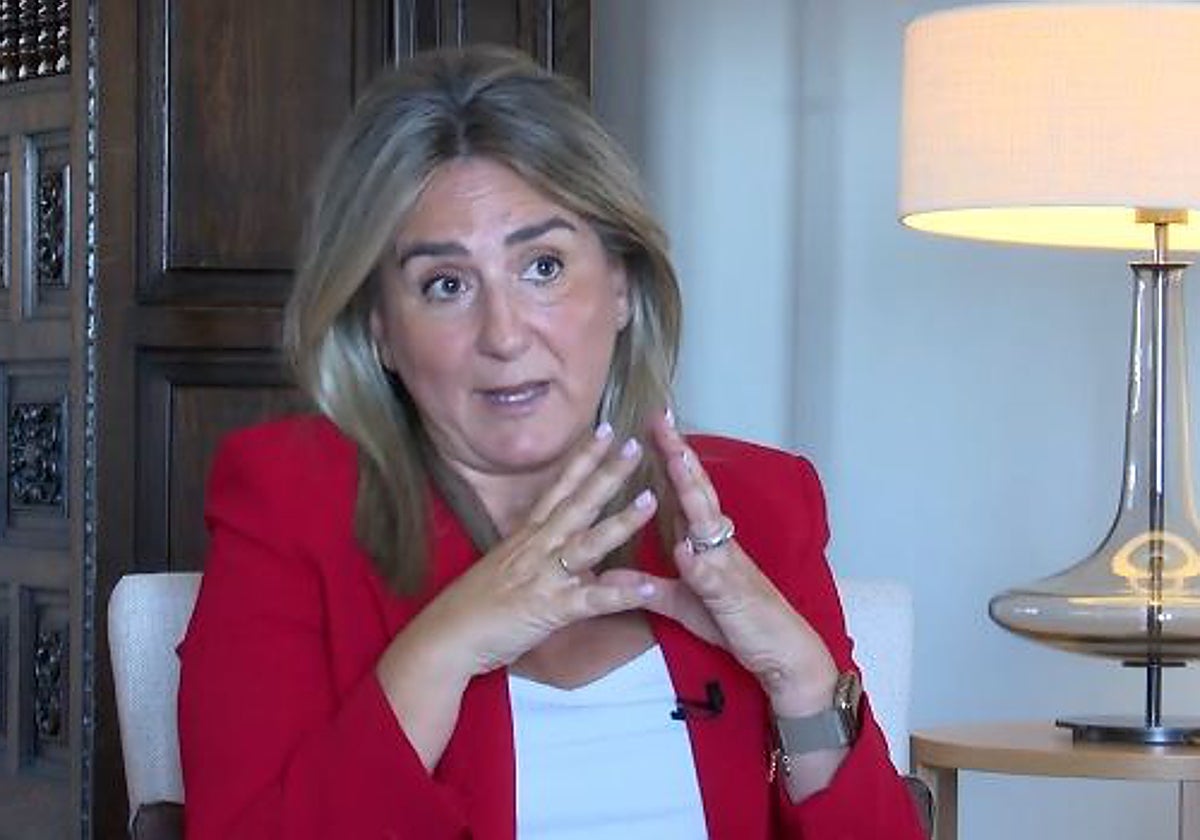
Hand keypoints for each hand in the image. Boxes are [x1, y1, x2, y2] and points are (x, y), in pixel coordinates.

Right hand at [392, 423, 658, 684]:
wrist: (446, 637)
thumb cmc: (474, 605)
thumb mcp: (507, 567)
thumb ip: (539, 554)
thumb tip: (563, 547)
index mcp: (528, 535)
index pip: (559, 487)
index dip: (583, 458)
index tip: (605, 431)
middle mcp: (537, 547)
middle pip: (577, 503)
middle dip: (608, 473)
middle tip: (636, 445)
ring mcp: (544, 576)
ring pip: (588, 543)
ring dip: (621, 521)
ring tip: (651, 500)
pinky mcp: (550, 609)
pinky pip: (592, 600)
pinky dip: (620, 594)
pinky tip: (647, 587)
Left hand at [603, 411, 837, 716]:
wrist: (782, 654)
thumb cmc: (736, 624)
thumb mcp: (684, 604)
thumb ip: (651, 586)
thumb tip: (615, 573)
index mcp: (707, 543)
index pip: (685, 492)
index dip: (670, 459)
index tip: (653, 427)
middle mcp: (720, 545)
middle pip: (698, 492)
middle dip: (680, 456)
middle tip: (662, 422)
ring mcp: (729, 568)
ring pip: (710, 523)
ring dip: (693, 492)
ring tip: (676, 460)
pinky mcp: (735, 597)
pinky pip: (715, 577)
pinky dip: (701, 563)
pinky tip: (686, 549)